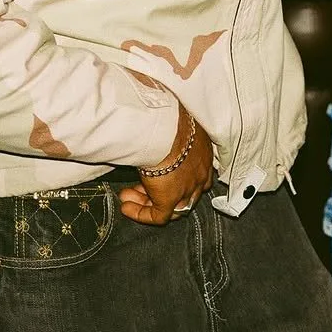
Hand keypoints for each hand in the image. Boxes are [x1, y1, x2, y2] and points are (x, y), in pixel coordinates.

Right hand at [118, 104, 214, 225]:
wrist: (163, 128)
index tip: (161, 172)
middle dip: (161, 189)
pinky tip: (126, 207)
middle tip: (139, 186)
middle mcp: (200, 172)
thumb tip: (158, 117)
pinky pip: (158, 216)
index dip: (179, 176)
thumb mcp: (175, 120)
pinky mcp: (171, 200)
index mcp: (204, 151)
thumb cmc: (168, 116)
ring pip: (171, 205)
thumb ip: (171, 127)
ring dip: (147, 201)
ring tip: (126, 195)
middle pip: (184, 191)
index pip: (198, 171)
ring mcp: (187, 188)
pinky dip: (141, 214)